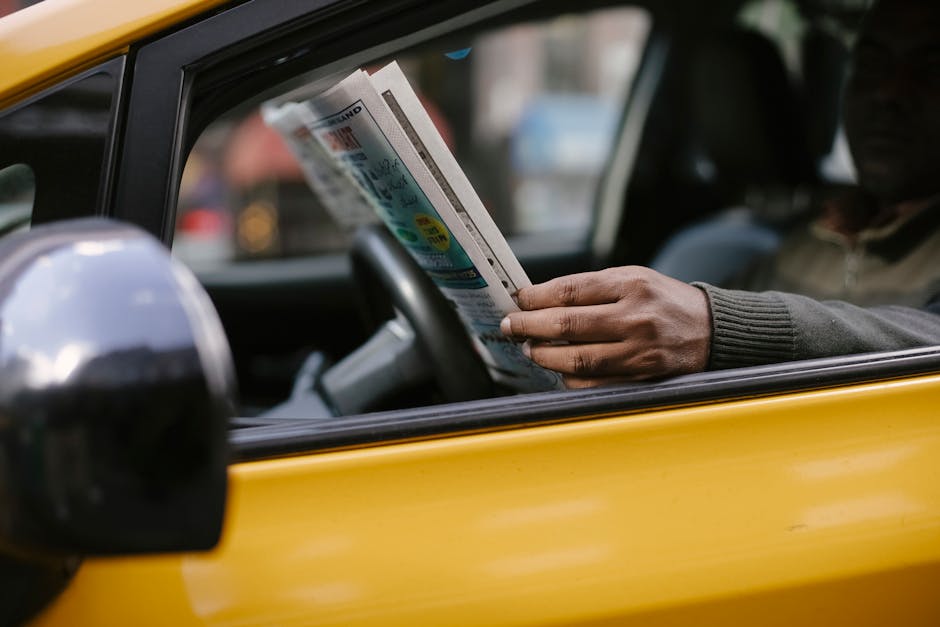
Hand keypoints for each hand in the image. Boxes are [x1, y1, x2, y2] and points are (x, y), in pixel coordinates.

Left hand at [500, 266, 711, 387]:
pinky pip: (594, 384)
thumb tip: (540, 301)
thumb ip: (591, 288)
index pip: (570, 291)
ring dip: (545, 356)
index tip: (518, 301)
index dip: (536, 298)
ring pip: (577, 360)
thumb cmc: (663, 301)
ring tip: (531, 349)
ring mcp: (639, 352)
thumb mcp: (633, 278)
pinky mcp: (641, 378)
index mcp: (631, 285)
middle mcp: (635, 318)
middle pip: (568, 326)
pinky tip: (559, 370)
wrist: (710, 329)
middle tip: (511, 327)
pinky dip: (570, 378)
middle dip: (530, 327)